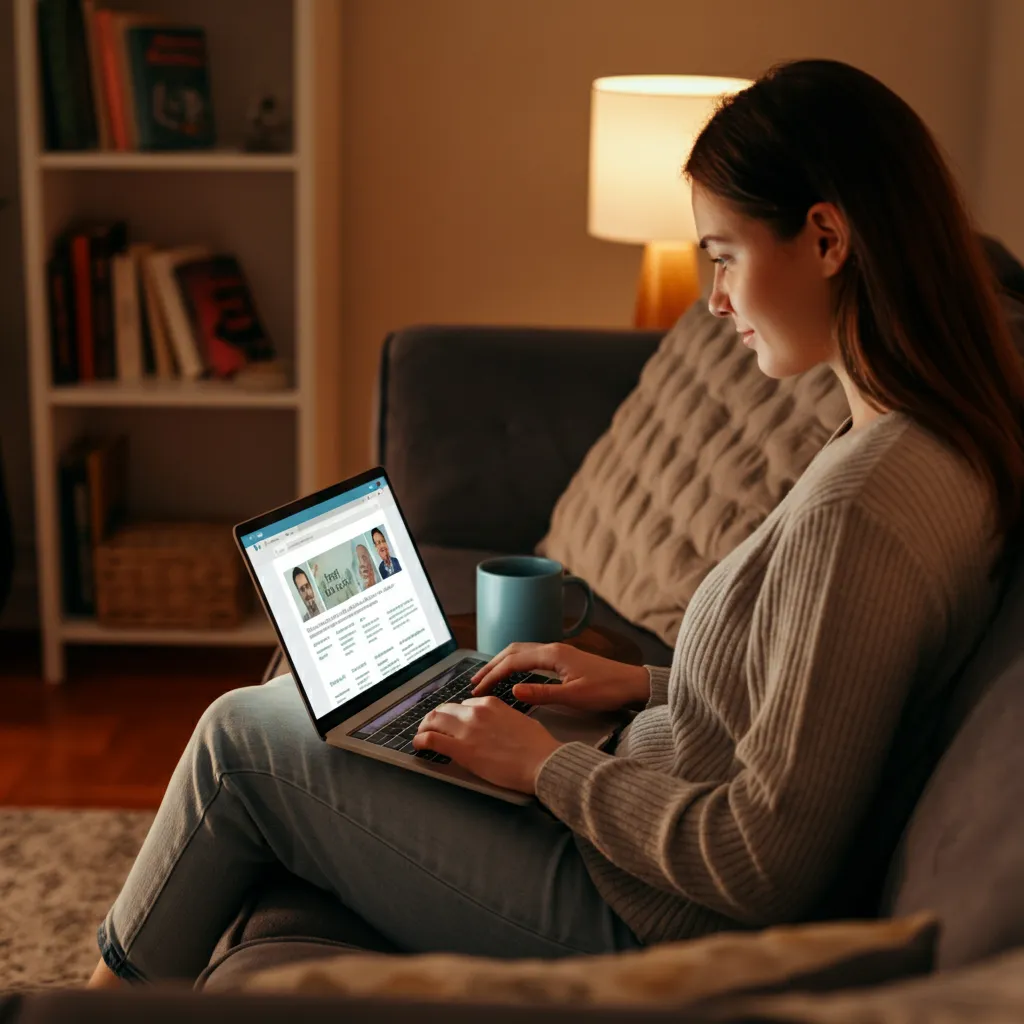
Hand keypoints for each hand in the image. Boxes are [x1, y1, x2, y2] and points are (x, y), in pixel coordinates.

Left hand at [414, 697, 562, 794]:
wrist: (540, 762)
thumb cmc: (537, 746)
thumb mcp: (520, 720)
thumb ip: (502, 718)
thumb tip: (495, 725)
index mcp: (491, 703)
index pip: (464, 705)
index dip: (457, 716)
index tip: (454, 725)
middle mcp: (476, 712)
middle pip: (445, 710)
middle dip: (436, 719)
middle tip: (431, 728)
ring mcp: (467, 729)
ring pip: (433, 720)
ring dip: (424, 727)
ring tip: (421, 735)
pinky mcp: (460, 749)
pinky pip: (430, 739)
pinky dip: (420, 740)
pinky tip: (418, 745)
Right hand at [470, 642, 649, 712]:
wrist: (632, 684)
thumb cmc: (607, 690)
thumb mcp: (574, 697)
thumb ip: (542, 693)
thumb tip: (513, 690)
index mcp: (552, 655)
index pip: (512, 661)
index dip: (492, 675)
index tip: (477, 689)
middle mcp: (552, 649)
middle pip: (513, 651)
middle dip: (491, 665)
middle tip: (474, 681)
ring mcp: (558, 652)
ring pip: (521, 651)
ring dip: (502, 662)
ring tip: (487, 677)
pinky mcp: (563, 658)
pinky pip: (531, 656)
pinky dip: (515, 663)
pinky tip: (512, 674)